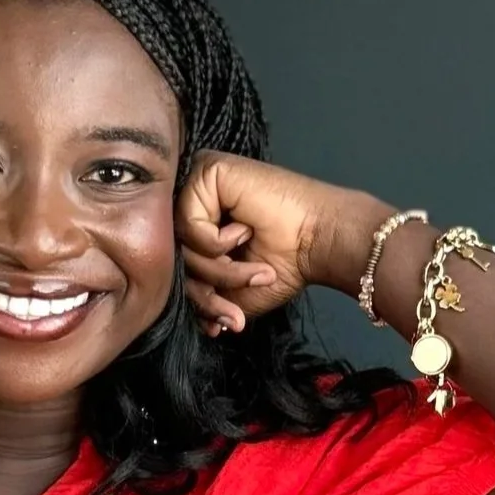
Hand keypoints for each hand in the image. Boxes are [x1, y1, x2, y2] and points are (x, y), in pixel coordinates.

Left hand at [176, 153, 381, 335]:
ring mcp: (198, 183)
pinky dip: (216, 241)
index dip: (200, 298)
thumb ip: (208, 300)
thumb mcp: (235, 292)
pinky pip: (188, 221)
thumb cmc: (287, 262)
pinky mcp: (206, 170)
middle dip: (206, 293)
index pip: (176, 263)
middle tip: (236, 309)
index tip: (226, 320)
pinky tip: (246, 229)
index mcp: (199, 222)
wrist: (320, 243)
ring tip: (255, 270)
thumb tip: (202, 324)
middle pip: (174, 255)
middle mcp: (195, 200)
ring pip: (179, 242)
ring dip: (218, 270)